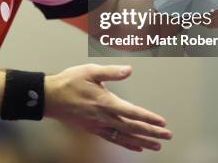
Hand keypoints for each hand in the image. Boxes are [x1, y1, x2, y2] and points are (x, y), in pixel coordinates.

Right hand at [45, 64, 171, 151]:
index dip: (148, 118)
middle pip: (132, 127)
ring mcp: (98, 125)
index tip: (162, 122)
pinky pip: (113, 139)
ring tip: (157, 145)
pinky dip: (127, 144)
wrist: (50, 97)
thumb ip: (111, 72)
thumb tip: (129, 70)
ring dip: (143, 141)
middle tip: (167, 136)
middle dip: (151, 132)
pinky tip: (136, 147)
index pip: (132, 112)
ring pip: (125, 137)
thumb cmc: (69, 82)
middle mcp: (104, 117)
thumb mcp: (90, 71)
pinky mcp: (93, 129)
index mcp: (105, 102)